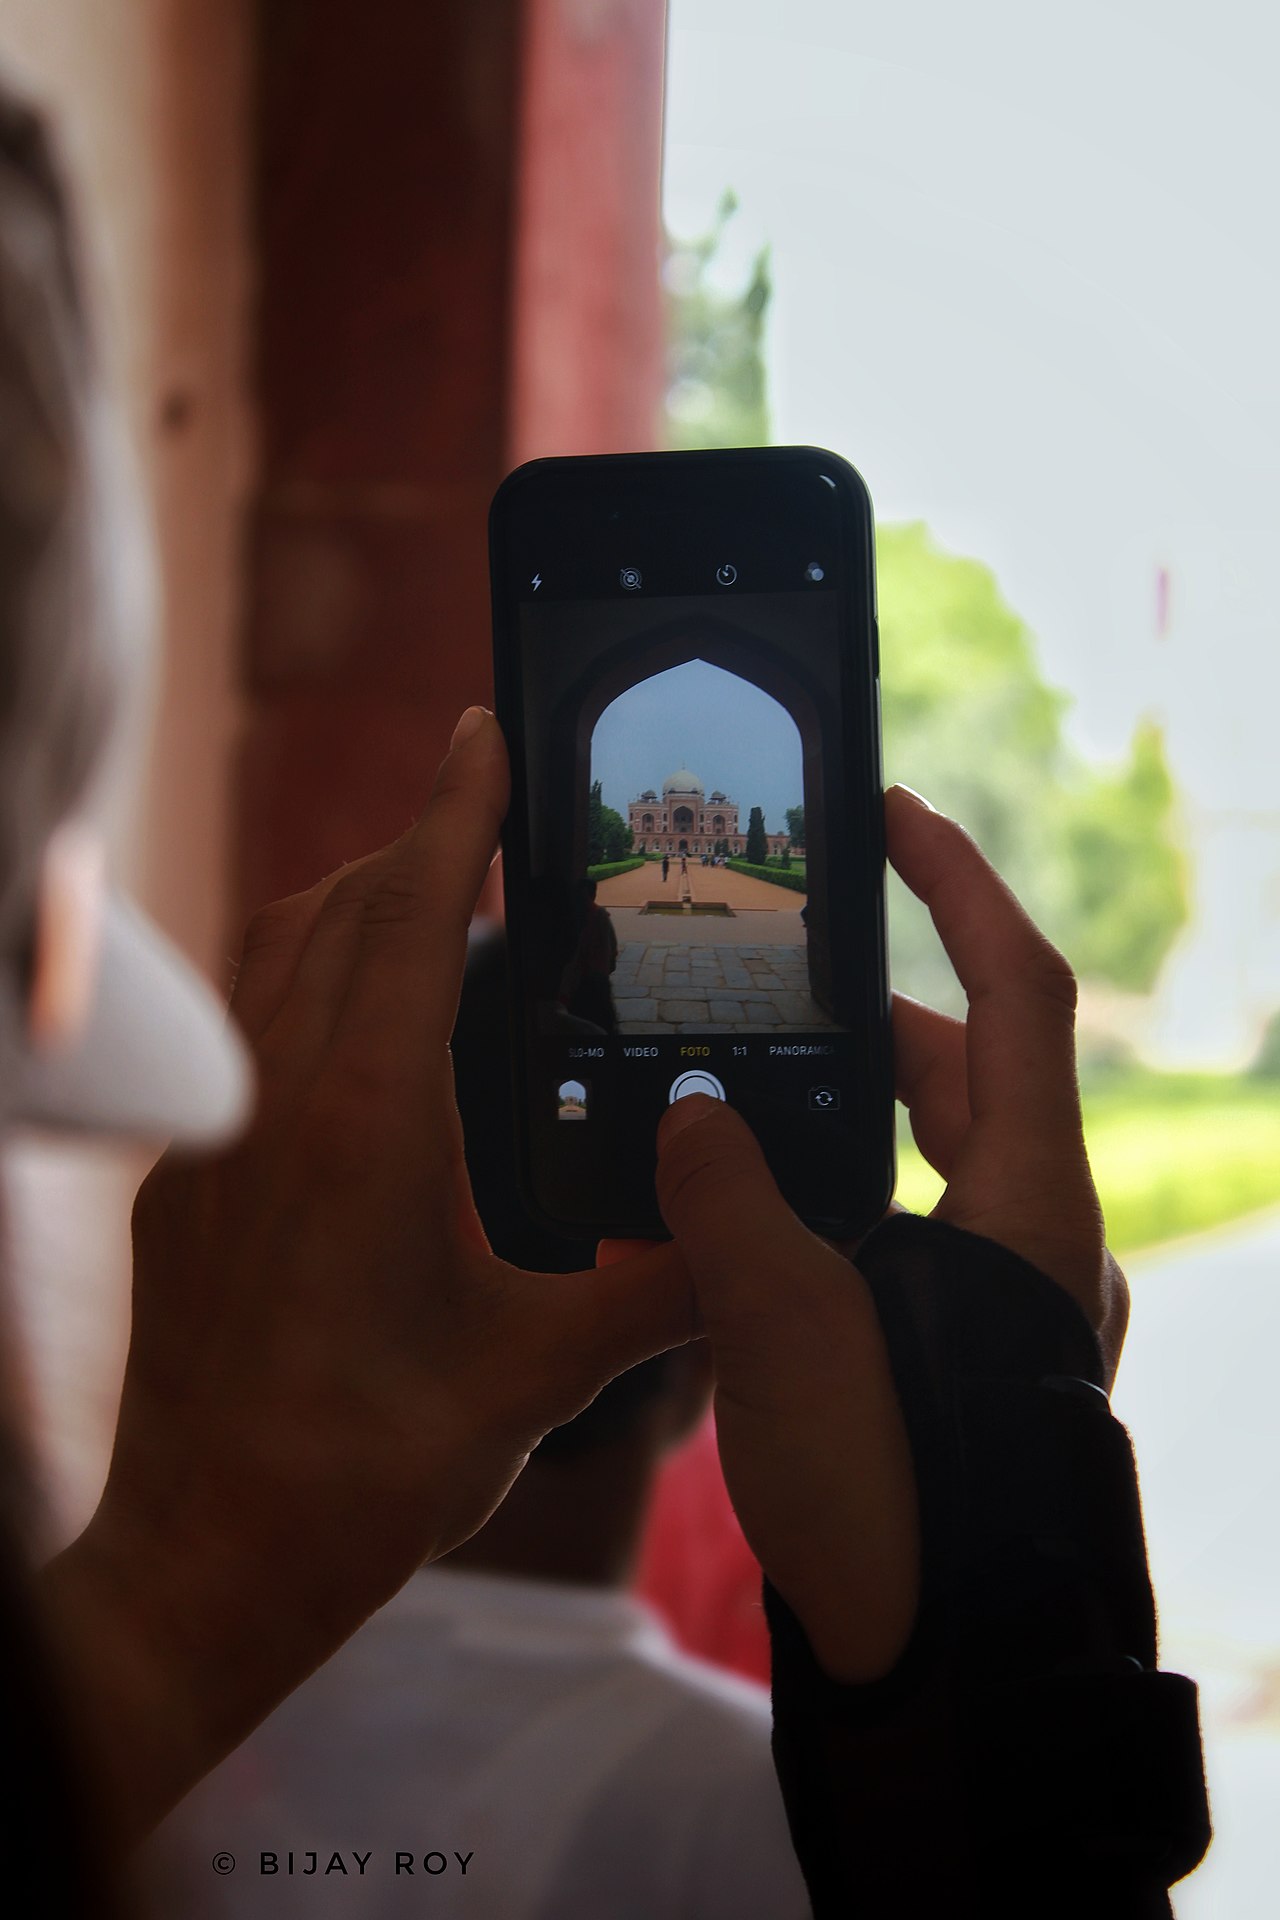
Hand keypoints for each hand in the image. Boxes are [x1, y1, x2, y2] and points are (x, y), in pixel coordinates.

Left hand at [46, 708, 691, 1837]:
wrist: (209, 1553)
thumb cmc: (362, 1468)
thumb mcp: (533, 1379)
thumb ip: (655, 1293)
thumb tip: (749, 1237)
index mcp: (370, 1125)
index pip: (414, 916)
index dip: (458, 812)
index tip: (488, 732)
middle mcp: (284, 1102)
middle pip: (340, 908)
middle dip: (417, 842)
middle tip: (493, 820)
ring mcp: (227, 1133)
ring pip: (281, 954)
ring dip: (358, 901)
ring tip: (441, 900)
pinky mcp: (197, 1175)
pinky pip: (252, 1019)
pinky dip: (313, 972)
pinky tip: (369, 1024)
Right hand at [641, 785, 1127, 1683]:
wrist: (945, 1670)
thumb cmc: (897, 1500)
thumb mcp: (792, 1330)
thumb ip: (727, 1202)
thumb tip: (687, 1118)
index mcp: (1030, 1200)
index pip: (1016, 993)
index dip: (960, 886)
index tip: (895, 817)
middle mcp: (1039, 1232)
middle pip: (971, 1068)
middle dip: (872, 1010)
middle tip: (768, 980)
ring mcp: (1011, 1294)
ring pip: (935, 1152)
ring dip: (847, 1108)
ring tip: (735, 1088)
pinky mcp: (968, 1347)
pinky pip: (910, 1224)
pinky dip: (841, 1192)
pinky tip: (746, 1215)